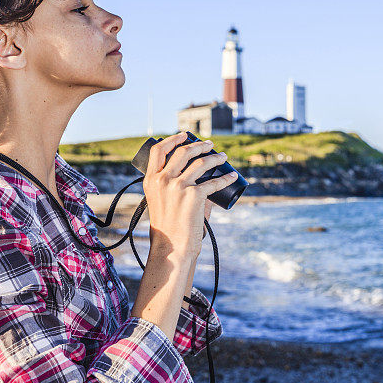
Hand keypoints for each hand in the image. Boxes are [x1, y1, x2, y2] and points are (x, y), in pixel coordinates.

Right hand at [143, 132, 234, 258]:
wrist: (171, 247)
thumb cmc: (169, 227)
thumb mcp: (162, 202)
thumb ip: (176, 188)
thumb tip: (204, 178)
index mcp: (150, 180)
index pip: (158, 150)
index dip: (173, 139)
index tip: (185, 135)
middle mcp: (162, 181)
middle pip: (182, 152)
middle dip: (199, 145)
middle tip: (209, 145)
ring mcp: (177, 187)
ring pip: (201, 163)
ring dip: (215, 157)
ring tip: (223, 157)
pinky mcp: (194, 196)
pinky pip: (214, 182)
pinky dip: (226, 178)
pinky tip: (232, 175)